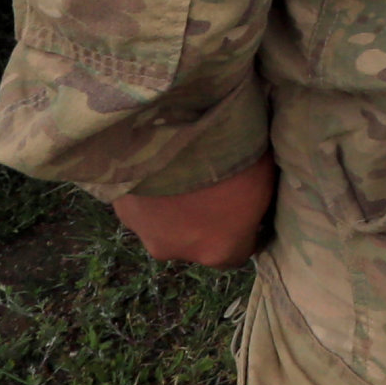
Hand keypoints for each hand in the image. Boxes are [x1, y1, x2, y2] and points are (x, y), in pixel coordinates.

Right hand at [111, 153, 276, 266]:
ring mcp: (146, 232)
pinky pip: (142, 203)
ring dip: (173, 205)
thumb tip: (256, 202)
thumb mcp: (263, 177)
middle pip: (196, 241)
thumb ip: (257, 200)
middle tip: (209, 184)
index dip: (242, 231)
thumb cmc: (229, 155)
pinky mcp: (122, 210)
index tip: (245, 210)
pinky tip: (160, 164)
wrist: (172, 131)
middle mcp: (180, 252)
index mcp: (221, 249)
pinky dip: (150, 190)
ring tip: (181, 171)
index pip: (237, 253)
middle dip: (203, 219)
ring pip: (165, 224)